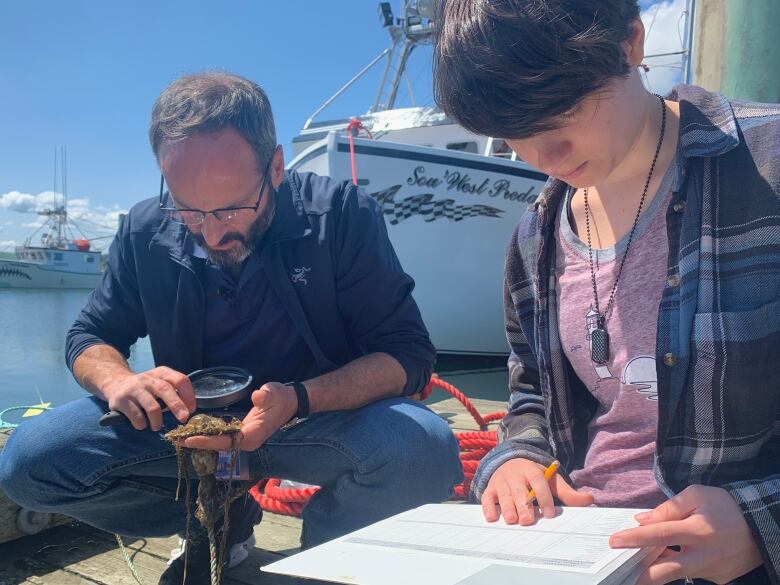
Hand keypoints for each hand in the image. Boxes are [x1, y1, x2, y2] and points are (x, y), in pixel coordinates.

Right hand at [102, 366, 195, 430]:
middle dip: (177, 406)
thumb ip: (173, 392)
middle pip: (166, 390)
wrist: (115, 384)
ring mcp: (134, 388)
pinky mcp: (122, 399)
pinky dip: (142, 424)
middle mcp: (148, 378)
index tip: (191, 409)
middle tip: (183, 419)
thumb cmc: (145, 389)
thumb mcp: (159, 383)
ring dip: (157, 421)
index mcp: (162, 373)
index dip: (188, 395)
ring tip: (157, 426)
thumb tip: (189, 410)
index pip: (180, 380)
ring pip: (152, 407)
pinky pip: (137, 416)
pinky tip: (142, 424)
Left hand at [184, 382, 297, 451]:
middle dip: (199, 443)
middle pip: (220, 446)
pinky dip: (210, 436)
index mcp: (253, 435)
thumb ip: (265, 395)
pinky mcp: (243, 434)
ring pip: (220, 443)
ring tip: (182, 436)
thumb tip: (257, 396)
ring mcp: (246, 439)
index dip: (207, 441)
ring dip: (202, 440)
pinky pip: (224, 438)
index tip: (190, 440)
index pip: (226, 441)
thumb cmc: (281, 397)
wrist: (290, 402)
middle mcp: (248, 441)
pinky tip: (197, 431)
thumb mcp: (274, 393)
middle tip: (178, 439)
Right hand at [481, 458, 593, 524]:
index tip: (550, 513)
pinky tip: (492, 518)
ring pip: (503, 495)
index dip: (544, 497)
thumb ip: (568, 492)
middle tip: (528, 521)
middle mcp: (514, 474)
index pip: (538, 482)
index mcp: (531, 470)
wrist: (510, 462)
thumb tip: (590, 499)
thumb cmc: (534, 477)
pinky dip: (488, 507)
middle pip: (519, 490)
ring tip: (512, 521)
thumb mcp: (551, 480)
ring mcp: (501, 481)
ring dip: (507, 508)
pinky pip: (487, 497)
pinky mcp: (490, 489)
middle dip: (523, 505)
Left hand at [610, 485, 762, 583]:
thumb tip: (642, 520)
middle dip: (642, 576)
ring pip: (677, 573)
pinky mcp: (718, 578)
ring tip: (639, 562)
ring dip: (658, 568)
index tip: (614, 542)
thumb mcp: (696, 495)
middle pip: (666, 571)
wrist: (761, 525)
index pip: (659, 535)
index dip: (634, 539)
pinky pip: (692, 572)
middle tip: (622, 574)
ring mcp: (711, 570)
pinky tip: (670, 556)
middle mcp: (704, 555)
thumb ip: (668, 508)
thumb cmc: (725, 505)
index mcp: (698, 530)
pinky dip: (679, 565)